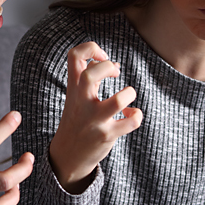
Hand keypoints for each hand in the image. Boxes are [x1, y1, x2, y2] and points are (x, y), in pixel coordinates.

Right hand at [49, 42, 141, 193]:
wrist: (68, 156)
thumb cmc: (77, 119)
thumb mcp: (77, 96)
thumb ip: (91, 78)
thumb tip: (113, 64)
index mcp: (74, 87)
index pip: (74, 55)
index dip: (91, 48)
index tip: (103, 58)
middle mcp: (81, 101)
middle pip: (90, 75)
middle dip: (107, 68)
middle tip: (115, 74)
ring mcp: (94, 119)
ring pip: (117, 101)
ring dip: (129, 94)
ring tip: (127, 96)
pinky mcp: (106, 135)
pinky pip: (130, 122)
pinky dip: (136, 115)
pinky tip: (130, 114)